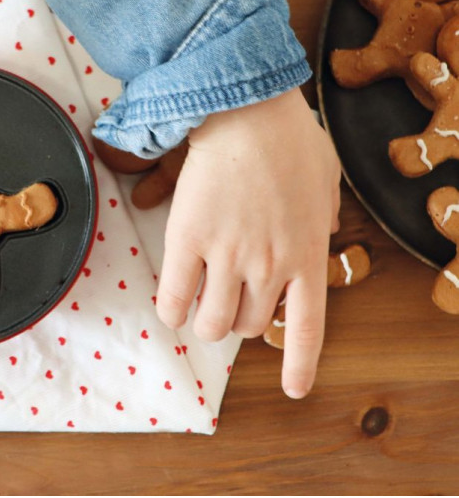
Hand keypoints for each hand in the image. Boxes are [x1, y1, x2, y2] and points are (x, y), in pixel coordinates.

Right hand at [155, 87, 340, 398]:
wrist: (244, 110)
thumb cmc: (288, 135)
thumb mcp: (327, 178)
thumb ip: (326, 215)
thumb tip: (322, 230)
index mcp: (307, 253)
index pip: (307, 328)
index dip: (298, 365)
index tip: (292, 388)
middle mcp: (270, 265)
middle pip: (249, 327)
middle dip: (238, 321)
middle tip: (229, 300)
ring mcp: (228, 256)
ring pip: (211, 324)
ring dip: (204, 321)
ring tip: (199, 302)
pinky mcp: (187, 241)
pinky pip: (174, 299)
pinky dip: (171, 310)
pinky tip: (171, 303)